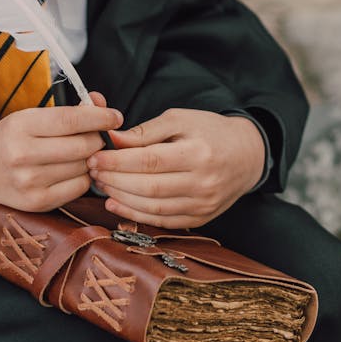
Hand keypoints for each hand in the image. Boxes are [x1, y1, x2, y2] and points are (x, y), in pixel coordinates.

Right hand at [0, 92, 122, 212]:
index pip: (71, 120)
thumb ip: (68, 110)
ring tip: (80, 153)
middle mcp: (23, 155)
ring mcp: (30, 182)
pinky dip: (83, 177)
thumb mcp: (30, 116)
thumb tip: (102, 104)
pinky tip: (72, 170)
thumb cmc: (10, 138)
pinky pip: (78, 188)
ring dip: (90, 159)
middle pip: (83, 146)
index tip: (116, 116)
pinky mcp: (38, 203)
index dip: (99, 117)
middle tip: (96, 136)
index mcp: (21, 126)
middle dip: (97, 139)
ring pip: (83, 167)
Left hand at [87, 108, 265, 228]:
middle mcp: (203, 183)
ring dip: (122, 199)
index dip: (118, 162)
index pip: (150, 161)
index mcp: (199, 153)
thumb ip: (145, 131)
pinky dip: (136, 214)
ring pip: (154, 208)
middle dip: (115, 180)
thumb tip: (112, 140)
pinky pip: (163, 221)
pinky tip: (117, 204)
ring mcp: (203, 204)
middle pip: (150, 187)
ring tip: (102, 185)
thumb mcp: (179, 119)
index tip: (95, 157)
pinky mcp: (201, 218)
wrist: (247, 155)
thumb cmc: (210, 131)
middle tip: (93, 171)